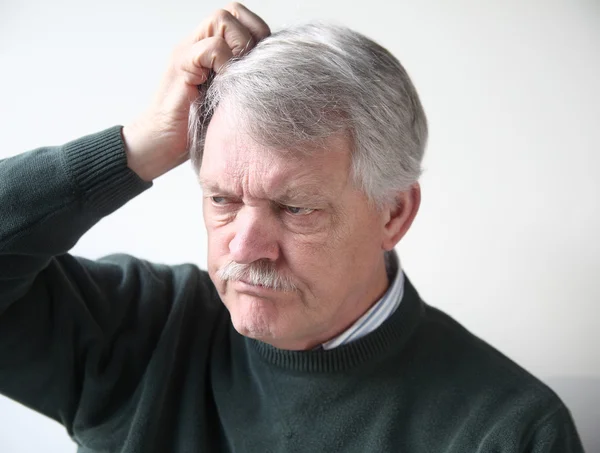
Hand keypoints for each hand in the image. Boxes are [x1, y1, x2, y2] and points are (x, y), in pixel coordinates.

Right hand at [123, 3, 269, 180]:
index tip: (260, 64)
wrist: (158, 146)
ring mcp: (187, 52)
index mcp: (209, 50)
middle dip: (250, 36)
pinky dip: (224, 65)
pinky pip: (211, 48)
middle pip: (232, 12)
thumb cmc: (194, 130)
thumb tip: (275, 74)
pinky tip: (223, 88)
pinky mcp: (181, 65)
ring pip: (222, 20)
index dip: (256, 33)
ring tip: (234, 78)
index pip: (240, 17)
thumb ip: (242, 81)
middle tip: (248, 69)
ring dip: (238, 48)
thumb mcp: (226, 100)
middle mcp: (197, 44)